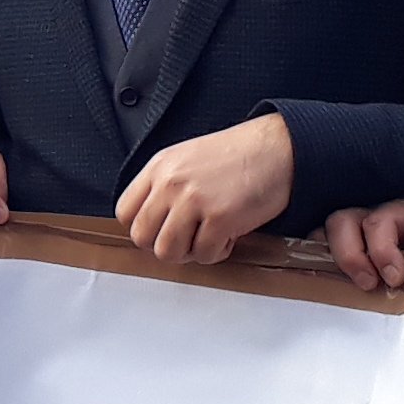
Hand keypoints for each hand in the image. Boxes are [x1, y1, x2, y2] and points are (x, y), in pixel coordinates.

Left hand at [115, 111, 294, 262]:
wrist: (277, 148)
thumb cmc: (238, 155)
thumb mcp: (187, 158)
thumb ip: (164, 186)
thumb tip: (153, 222)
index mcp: (159, 167)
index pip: (125, 211)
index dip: (144, 227)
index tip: (163, 228)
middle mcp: (171, 183)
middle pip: (142, 237)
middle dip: (165, 244)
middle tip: (188, 238)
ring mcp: (193, 200)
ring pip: (167, 252)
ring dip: (190, 252)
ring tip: (209, 237)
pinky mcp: (219, 217)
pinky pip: (204, 255)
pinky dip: (218, 252)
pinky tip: (229, 235)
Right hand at [323, 196, 403, 289]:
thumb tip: (401, 275)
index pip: (380, 221)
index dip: (382, 250)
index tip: (395, 279)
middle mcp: (373, 218)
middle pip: (342, 221)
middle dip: (351, 255)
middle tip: (368, 285)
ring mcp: (353, 236)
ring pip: (322, 236)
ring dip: (332, 262)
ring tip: (346, 289)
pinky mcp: (341, 255)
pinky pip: (317, 255)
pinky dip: (318, 269)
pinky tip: (333, 289)